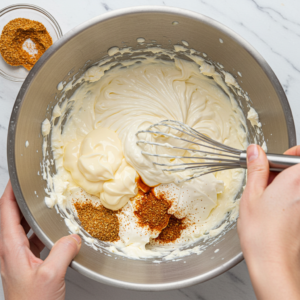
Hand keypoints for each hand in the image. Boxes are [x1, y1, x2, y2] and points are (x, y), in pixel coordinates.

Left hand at [0, 181, 81, 299]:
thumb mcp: (51, 275)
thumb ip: (63, 250)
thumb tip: (73, 237)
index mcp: (10, 247)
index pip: (5, 211)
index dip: (9, 193)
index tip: (17, 179)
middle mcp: (10, 250)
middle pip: (10, 216)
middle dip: (18, 199)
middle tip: (30, 187)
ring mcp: (17, 256)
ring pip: (19, 226)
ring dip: (27, 213)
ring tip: (39, 203)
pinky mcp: (27, 262)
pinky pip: (30, 238)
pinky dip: (37, 228)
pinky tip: (48, 229)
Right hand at [238, 145, 299, 299]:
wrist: (272, 262)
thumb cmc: (261, 232)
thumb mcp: (252, 194)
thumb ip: (256, 168)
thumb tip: (255, 151)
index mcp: (296, 179)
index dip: (290, 153)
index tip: (275, 160)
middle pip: (299, 169)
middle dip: (284, 170)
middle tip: (267, 179)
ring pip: (297, 184)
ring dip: (286, 184)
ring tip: (268, 197)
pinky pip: (297, 198)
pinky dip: (288, 197)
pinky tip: (274, 209)